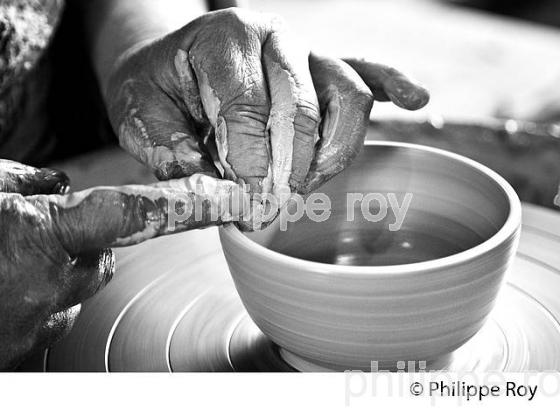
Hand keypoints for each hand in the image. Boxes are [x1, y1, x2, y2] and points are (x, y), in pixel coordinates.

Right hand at [0, 159, 241, 368]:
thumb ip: (28, 185)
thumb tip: (57, 185)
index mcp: (46, 237)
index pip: (138, 215)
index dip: (191, 206)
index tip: (231, 200)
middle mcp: (57, 284)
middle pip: (104, 257)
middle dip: (86, 244)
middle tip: (33, 236)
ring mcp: (46, 321)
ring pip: (80, 286)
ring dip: (59, 272)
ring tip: (8, 265)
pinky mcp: (34, 346)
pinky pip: (57, 312)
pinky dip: (41, 298)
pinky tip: (7, 288)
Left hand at [106, 8, 427, 225]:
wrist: (170, 59)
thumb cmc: (157, 85)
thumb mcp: (139, 116)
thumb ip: (173, 153)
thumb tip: (222, 198)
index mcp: (224, 40)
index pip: (247, 109)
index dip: (249, 167)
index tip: (246, 211)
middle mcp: (274, 38)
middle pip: (301, 108)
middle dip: (289, 171)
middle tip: (271, 211)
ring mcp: (306, 50)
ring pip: (348, 96)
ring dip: (335, 153)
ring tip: (308, 186)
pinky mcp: (323, 66)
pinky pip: (367, 70)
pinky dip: (394, 84)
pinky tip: (416, 101)